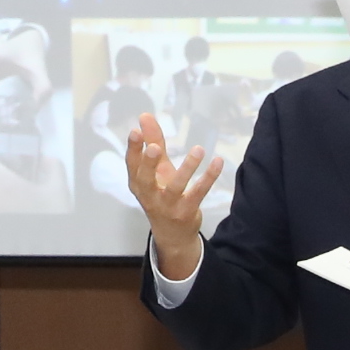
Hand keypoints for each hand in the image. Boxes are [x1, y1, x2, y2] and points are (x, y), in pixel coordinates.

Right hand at [126, 115, 221, 280]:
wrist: (171, 234)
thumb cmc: (161, 194)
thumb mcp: (156, 170)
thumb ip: (152, 141)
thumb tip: (144, 116)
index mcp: (138, 183)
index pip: (132, 164)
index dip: (133, 149)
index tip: (135, 131)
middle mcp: (149, 195)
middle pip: (146, 179)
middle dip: (149, 163)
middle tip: (156, 148)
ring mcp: (167, 205)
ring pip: (175, 186)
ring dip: (187, 168)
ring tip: (198, 150)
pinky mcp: (186, 211)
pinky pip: (198, 193)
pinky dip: (209, 177)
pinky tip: (217, 162)